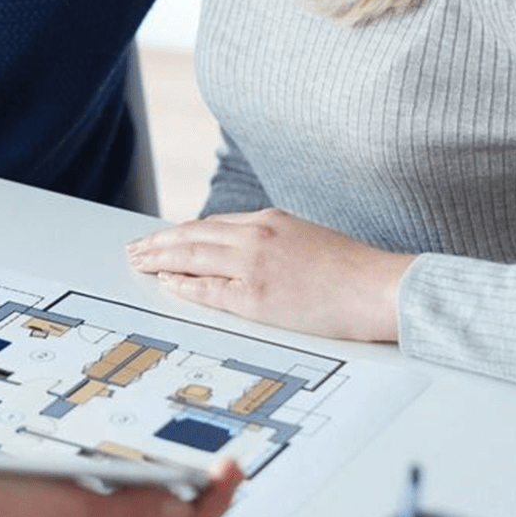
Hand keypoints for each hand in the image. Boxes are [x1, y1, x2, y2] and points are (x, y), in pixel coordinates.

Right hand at [0, 461, 241, 516]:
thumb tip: (177, 502)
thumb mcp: (70, 506)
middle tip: (225, 469)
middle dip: (204, 500)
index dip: (216, 500)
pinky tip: (133, 477)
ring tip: (193, 469)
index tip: (234, 469)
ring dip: (173, 496)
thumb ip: (128, 508)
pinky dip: (139, 496)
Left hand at [126, 209, 413, 341]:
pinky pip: (209, 289)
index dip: (182, 232)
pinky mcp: (257, 296)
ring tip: (139, 262)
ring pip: (193, 255)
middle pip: (193, 235)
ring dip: (161, 258)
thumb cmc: (352, 271)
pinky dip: (183, 284)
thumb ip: (274, 240)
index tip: (163, 238)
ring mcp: (254, 265)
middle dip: (159, 242)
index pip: (212, 225)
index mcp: (270, 220)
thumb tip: (244, 251)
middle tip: (135, 249)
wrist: (380, 287)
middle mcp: (257, 236)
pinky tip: (167, 282)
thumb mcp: (307, 239)